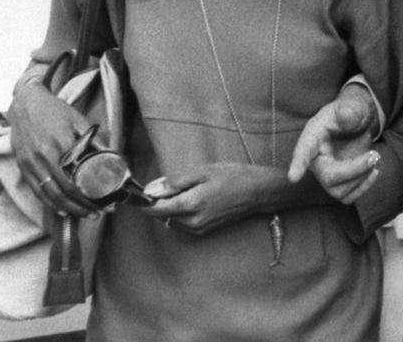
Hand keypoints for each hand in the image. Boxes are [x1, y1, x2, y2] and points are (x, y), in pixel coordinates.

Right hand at [8, 81, 101, 217]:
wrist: (26, 103)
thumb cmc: (56, 111)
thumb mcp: (79, 120)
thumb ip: (95, 140)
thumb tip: (114, 156)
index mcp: (61, 144)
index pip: (78, 178)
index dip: (92, 194)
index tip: (107, 201)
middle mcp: (44, 157)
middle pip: (64, 191)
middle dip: (82, 206)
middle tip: (98, 213)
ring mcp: (31, 164)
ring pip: (49, 195)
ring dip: (67, 209)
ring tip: (84, 214)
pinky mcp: (23, 167)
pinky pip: (36, 191)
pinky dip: (49, 203)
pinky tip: (62, 209)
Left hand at [142, 163, 278, 234]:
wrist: (258, 192)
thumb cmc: (234, 177)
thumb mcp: (203, 171)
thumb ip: (175, 182)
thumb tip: (151, 190)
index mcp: (189, 206)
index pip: (154, 210)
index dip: (145, 200)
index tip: (144, 190)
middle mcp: (191, 222)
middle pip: (162, 215)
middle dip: (162, 201)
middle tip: (176, 183)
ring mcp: (198, 229)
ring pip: (172, 219)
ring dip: (173, 206)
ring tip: (191, 189)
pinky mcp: (204, 231)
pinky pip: (183, 222)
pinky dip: (183, 211)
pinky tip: (197, 198)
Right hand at [286, 82, 380, 202]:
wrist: (359, 121)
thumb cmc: (350, 111)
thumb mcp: (351, 104)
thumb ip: (349, 109)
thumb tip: (347, 114)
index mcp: (313, 135)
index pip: (303, 150)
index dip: (298, 164)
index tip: (293, 177)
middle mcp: (316, 158)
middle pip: (328, 176)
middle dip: (354, 170)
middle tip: (375, 155)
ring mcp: (327, 173)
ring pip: (339, 190)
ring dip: (361, 178)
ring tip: (376, 157)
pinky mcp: (339, 183)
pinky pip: (348, 196)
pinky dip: (364, 186)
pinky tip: (375, 170)